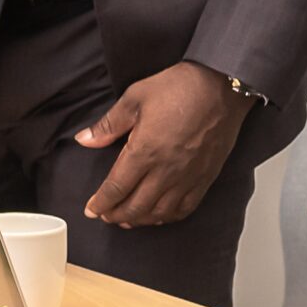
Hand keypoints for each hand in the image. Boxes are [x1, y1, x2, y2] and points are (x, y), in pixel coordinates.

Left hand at [72, 61, 250, 226]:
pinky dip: (168, 217)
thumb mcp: (134, 98)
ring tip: (127, 219)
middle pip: (136, 206)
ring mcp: (187, 177)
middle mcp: (166, 170)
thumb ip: (108, 125)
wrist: (221, 86)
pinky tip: (159, 215)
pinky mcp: (205, 177)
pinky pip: (185, 208)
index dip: (101, 203)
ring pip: (159, 212)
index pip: (116, 187)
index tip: (91, 210)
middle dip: (116, 215)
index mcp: (144, 151)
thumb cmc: (180, 88)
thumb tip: (85, 139)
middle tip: (105, 216)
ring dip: (140, 220)